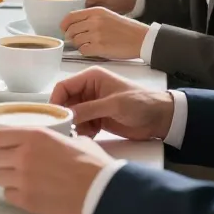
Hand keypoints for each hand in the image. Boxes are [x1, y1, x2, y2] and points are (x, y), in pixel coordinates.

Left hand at [0, 128, 114, 213]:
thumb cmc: (93, 164)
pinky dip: (13, 194)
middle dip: (1, 161)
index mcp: (34, 136)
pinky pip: (7, 195)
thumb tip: (54, 142)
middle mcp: (24, 155)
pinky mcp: (27, 200)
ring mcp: (23, 179)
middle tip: (10, 165)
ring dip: (5, 177)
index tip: (0, 147)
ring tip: (17, 179)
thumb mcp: (74, 139)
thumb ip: (55, 139)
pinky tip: (25, 192)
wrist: (101, 191)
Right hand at [50, 66, 174, 140]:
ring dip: (75, 125)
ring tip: (83, 133)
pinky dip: (84, 131)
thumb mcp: (113, 104)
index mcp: (91, 78)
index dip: (56, 100)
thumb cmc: (140, 102)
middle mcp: (88, 90)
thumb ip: (88, 109)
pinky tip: (92, 135)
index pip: (64, 87)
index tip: (52, 115)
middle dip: (65, 115)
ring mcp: (93, 105)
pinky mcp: (98, 118)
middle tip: (65, 129)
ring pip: (73, 115)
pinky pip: (82, 124)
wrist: (161, 118)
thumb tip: (65, 115)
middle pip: (66, 102)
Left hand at [61, 7, 149, 59]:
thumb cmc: (126, 28)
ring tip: (88, 45)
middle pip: (71, 30)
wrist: (142, 38)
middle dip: (71, 36)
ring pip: (76, 41)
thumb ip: (91, 17)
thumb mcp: (107, 15)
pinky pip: (83, 50)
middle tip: (77, 40)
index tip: (64, 29)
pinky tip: (93, 50)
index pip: (70, 16)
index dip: (64, 25)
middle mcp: (94, 21)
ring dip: (79, 44)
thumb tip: (73, 25)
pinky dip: (85, 51)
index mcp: (96, 11)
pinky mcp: (100, 47)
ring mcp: (97, 34)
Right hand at [62, 0, 138, 14]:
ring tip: (64, 18)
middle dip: (62, 3)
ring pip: (72, 2)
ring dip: (68, 9)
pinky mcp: (89, 5)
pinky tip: (74, 21)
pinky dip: (76, 13)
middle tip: (58, 13)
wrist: (131, 2)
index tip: (56, 3)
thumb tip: (75, 5)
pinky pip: (78, 8)